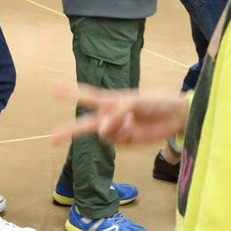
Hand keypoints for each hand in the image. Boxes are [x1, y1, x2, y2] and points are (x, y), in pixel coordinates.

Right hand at [51, 85, 188, 145]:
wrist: (177, 115)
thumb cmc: (157, 101)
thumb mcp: (135, 100)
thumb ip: (116, 113)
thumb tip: (100, 131)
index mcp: (111, 100)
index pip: (87, 95)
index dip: (70, 92)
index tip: (54, 89)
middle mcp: (111, 115)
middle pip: (85, 123)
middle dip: (70, 130)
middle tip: (53, 137)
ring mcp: (118, 129)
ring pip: (102, 134)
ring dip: (112, 129)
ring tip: (131, 122)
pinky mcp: (127, 141)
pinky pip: (116, 141)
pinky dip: (122, 136)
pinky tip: (134, 129)